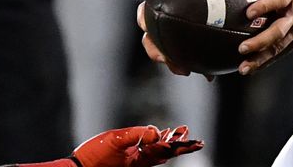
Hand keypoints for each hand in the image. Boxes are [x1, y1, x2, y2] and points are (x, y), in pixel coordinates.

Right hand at [73, 124, 202, 166]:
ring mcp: (134, 161)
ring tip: (182, 133)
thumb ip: (137, 134)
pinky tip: (159, 136)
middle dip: (182, 145)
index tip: (197, 142)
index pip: (167, 150)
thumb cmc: (95, 156)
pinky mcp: (127, 159)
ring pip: (159, 152)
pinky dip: (156, 143)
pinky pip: (147, 152)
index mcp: (141, 158)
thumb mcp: (116, 140)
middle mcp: (141, 162)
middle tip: (198, 141)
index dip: (182, 145)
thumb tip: (157, 131)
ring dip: (171, 142)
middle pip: (167, 153)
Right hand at [137, 0, 234, 75]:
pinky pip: (194, 55)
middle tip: (170, 60)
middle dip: (159, 53)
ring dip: (178, 63)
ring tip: (193, 72)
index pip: (144, 13)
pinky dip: (201, 65)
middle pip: (154, 40)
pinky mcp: (195, 40)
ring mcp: (179, 32)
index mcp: (161, 1)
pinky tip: (213, 73)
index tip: (147, 27)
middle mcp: (166, 20)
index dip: (143, 21)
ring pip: (173, 52)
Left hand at [236, 0, 292, 74]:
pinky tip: (253, 68)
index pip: (277, 1)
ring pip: (280, 46)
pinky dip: (269, 60)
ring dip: (262, 58)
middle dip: (260, 41)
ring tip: (244, 68)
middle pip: (278, 31)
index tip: (249, 12)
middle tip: (242, 47)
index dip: (264, 7)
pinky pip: (284, 52)